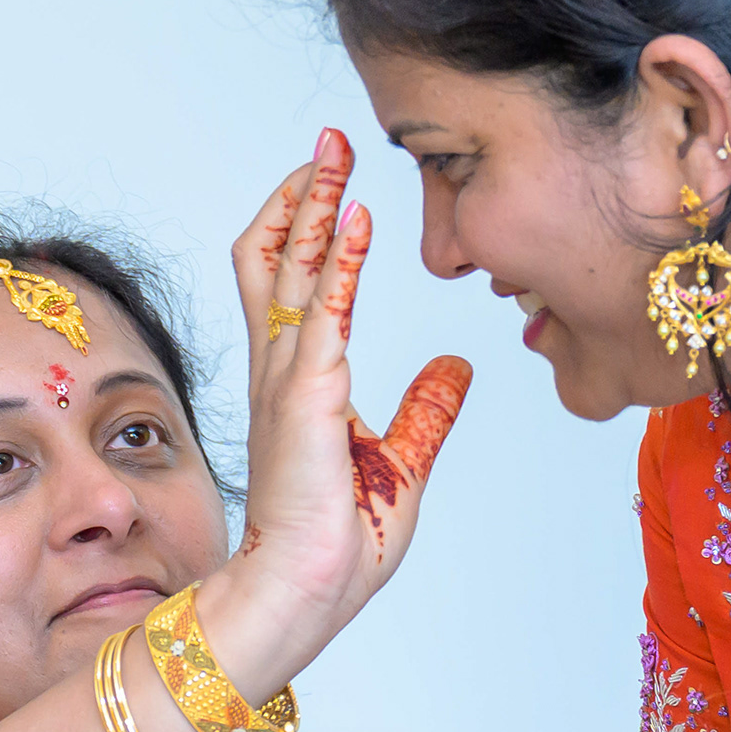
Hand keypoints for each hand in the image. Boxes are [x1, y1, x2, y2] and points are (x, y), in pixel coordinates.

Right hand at [208, 130, 471, 693]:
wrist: (306, 593)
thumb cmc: (339, 546)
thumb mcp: (402, 461)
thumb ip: (425, 409)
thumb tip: (454, 366)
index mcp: (299, 385)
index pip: (292, 286)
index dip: (306, 227)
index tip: (334, 178)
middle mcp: (281, 372)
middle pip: (276, 259)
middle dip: (301, 194)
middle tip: (330, 138)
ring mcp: (288, 382)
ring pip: (288, 270)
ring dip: (311, 206)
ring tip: (333, 153)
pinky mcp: (306, 398)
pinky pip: (321, 312)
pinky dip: (335, 259)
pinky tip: (353, 217)